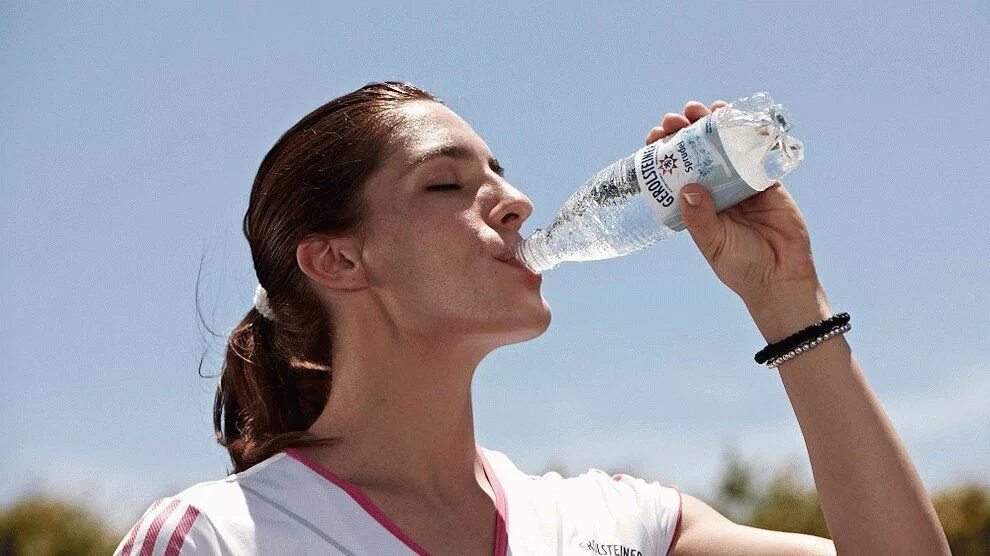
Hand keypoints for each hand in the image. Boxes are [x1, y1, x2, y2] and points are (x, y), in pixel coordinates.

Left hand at [646, 101, 829, 339]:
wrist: (781, 277)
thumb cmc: (741, 266)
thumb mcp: (714, 244)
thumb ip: (701, 218)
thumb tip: (687, 188)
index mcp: (695, 205)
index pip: (674, 172)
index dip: (664, 152)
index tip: (655, 136)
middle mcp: (715, 190)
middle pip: (697, 153)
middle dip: (686, 131)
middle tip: (676, 118)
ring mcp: (740, 183)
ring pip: (724, 147)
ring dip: (713, 125)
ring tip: (702, 110)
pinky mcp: (766, 181)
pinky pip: (756, 152)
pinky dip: (748, 133)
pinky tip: (737, 117)